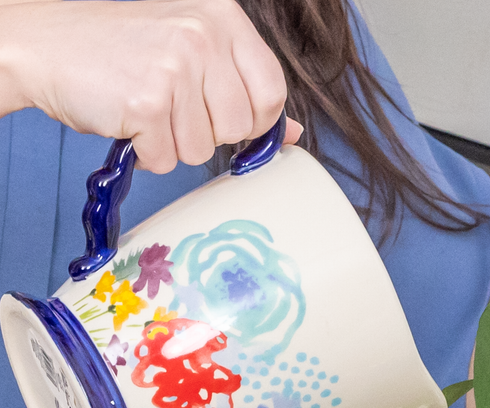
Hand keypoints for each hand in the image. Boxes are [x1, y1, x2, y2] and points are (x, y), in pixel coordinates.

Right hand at [0, 0, 301, 172]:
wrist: (46, 44)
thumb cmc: (122, 51)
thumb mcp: (192, 52)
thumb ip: (244, 88)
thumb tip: (294, 134)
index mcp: (221, 17)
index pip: (273, 91)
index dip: (254, 117)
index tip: (223, 112)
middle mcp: (201, 36)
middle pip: (239, 127)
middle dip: (207, 130)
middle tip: (170, 103)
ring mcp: (174, 68)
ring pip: (204, 149)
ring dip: (174, 141)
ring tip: (146, 105)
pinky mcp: (147, 103)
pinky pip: (167, 159)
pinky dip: (146, 150)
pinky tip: (127, 117)